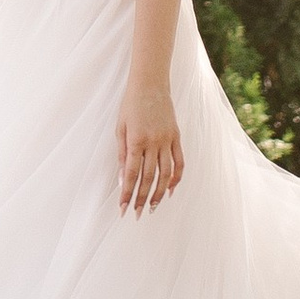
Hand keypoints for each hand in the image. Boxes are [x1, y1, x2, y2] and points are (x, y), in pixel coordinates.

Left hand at [117, 92, 183, 215]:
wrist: (151, 84)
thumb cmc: (130, 105)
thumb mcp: (120, 128)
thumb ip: (122, 154)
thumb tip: (123, 179)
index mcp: (136, 140)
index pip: (132, 174)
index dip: (127, 193)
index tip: (123, 208)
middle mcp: (153, 142)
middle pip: (148, 177)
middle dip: (142, 198)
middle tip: (137, 214)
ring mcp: (167, 140)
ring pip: (165, 174)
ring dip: (159, 193)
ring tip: (153, 207)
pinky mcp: (176, 137)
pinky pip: (179, 162)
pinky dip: (176, 178)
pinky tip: (170, 190)